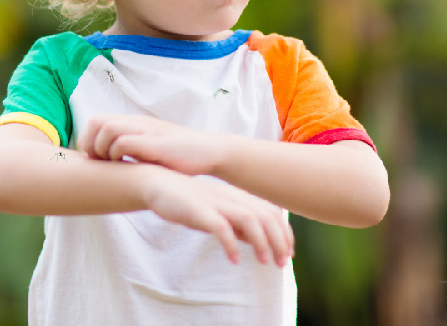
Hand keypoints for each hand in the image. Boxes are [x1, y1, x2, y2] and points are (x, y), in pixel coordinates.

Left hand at [77, 114, 224, 175]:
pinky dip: (118, 154)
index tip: (92, 159)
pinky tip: (126, 166)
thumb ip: (131, 150)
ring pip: (109, 129)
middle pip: (97, 122)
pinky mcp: (157, 144)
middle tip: (97, 163)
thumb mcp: (151, 149)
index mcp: (134, 123)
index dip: (86, 139)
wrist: (210, 151)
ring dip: (102, 149)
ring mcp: (148, 131)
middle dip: (89, 144)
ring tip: (111, 164)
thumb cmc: (179, 156)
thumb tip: (107, 163)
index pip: (96, 120)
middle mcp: (138, 122)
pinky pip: (126, 142)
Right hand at [142, 170, 294, 266]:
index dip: (284, 233)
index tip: (289, 253)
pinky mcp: (199, 210)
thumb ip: (238, 225)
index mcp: (239, 197)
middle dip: (278, 240)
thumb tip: (257, 241)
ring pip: (248, 219)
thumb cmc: (190, 202)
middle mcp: (232, 197)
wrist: (158, 184)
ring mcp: (216, 202)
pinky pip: (220, 227)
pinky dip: (230, 243)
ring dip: (260, 241)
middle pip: (265, 215)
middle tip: (282, 263)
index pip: (271, 213)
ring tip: (264, 262)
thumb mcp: (219, 214)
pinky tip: (233, 260)